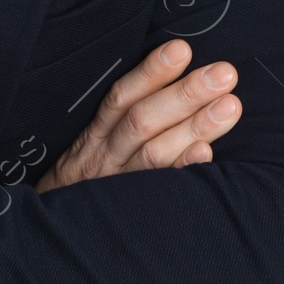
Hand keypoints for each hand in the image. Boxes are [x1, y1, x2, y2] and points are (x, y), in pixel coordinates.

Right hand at [35, 38, 239, 193]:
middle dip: (185, 95)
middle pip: (142, 121)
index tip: (181, 49)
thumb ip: (126, 117)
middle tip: (224, 74)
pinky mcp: (130, 212)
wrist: (53, 235)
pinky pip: (158, 191)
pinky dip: (182, 170)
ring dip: (194, 128)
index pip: (122, 97)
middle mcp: (104, 157)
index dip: (150, 73)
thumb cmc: (88, 177)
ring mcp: (116, 186)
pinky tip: (206, 154)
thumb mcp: (96, 142)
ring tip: (230, 107)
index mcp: (96, 134)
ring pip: (153, 153)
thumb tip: (175, 74)